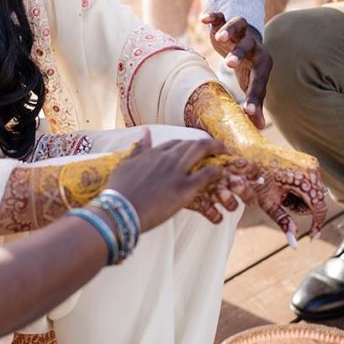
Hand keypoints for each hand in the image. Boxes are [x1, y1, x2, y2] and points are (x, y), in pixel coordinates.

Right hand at [108, 137, 235, 231]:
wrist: (119, 210)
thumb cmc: (118, 192)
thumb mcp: (124, 165)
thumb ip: (137, 149)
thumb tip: (145, 133)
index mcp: (152, 154)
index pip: (175, 143)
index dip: (187, 145)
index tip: (194, 149)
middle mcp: (166, 158)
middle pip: (191, 144)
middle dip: (207, 144)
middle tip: (218, 148)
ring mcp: (176, 172)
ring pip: (201, 151)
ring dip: (216, 150)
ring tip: (225, 153)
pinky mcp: (184, 188)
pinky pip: (206, 174)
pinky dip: (216, 170)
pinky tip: (222, 172)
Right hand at [201, 12, 271, 129]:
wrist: (246, 37)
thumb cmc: (249, 66)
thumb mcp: (252, 83)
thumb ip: (255, 103)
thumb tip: (258, 128)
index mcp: (261, 64)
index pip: (259, 81)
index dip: (254, 97)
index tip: (246, 112)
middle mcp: (254, 46)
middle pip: (250, 47)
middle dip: (239, 54)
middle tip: (228, 64)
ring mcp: (241, 31)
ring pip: (239, 26)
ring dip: (229, 31)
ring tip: (218, 38)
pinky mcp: (227, 21)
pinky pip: (222, 15)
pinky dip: (214, 16)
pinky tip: (204, 19)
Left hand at [237, 143, 326, 244]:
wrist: (250, 154)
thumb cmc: (256, 179)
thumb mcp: (268, 203)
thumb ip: (283, 222)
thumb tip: (294, 243)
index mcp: (304, 178)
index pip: (319, 207)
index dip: (318, 224)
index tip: (312, 238)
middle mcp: (312, 168)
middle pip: (317, 201)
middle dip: (301, 207)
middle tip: (283, 202)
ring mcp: (312, 163)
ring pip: (315, 193)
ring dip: (301, 199)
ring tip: (282, 192)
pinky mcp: (309, 162)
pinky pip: (311, 184)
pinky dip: (301, 190)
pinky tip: (286, 185)